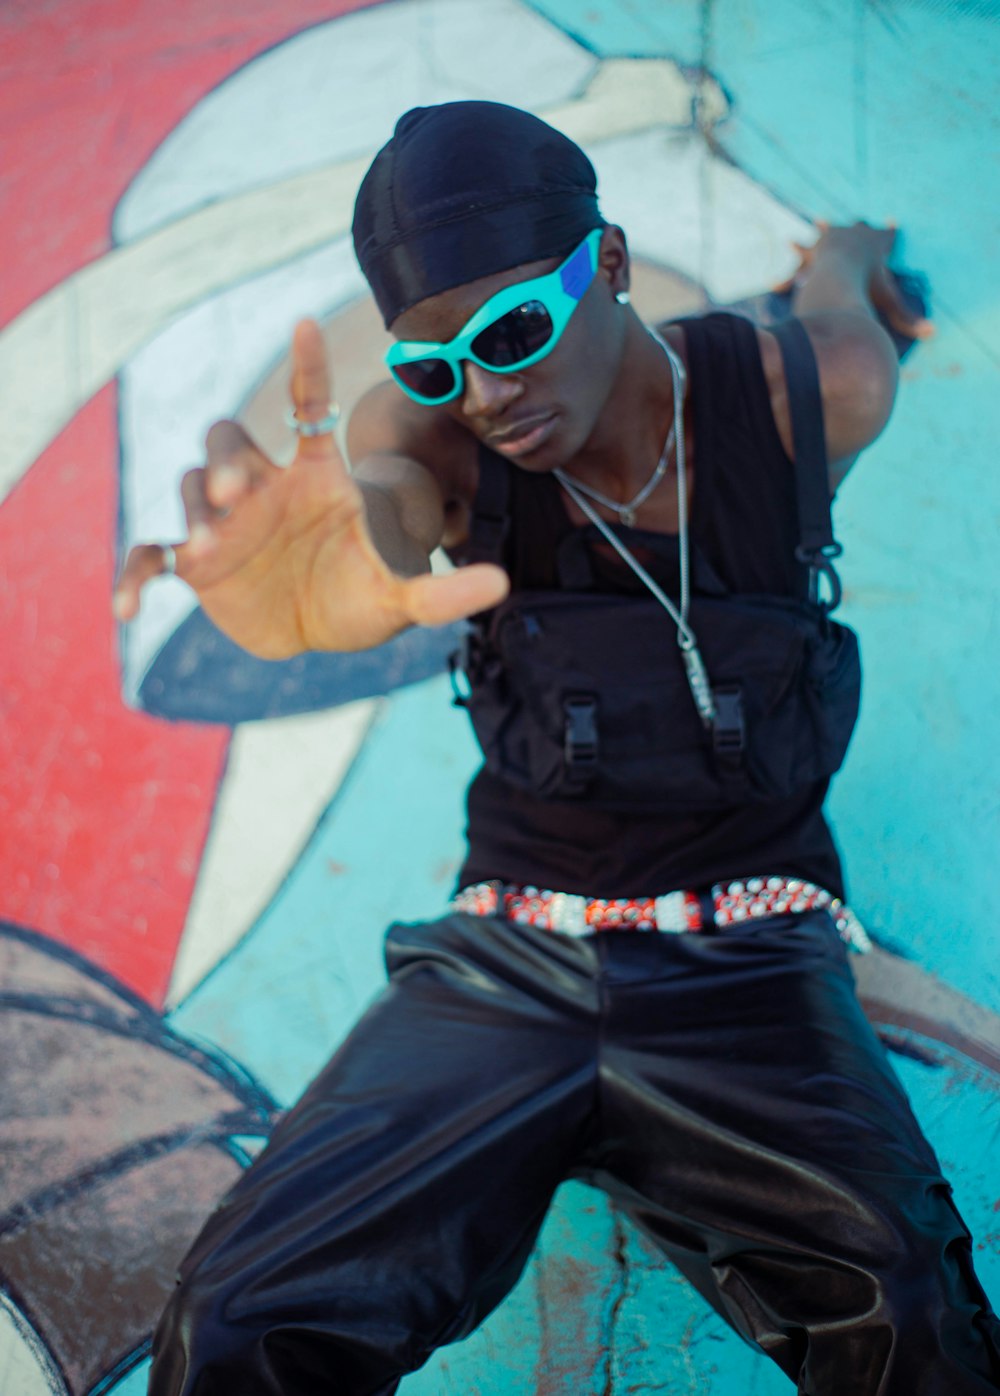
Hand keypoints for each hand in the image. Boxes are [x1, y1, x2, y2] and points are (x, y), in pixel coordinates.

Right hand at [113, 320, 508, 657]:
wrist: (319, 631)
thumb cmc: (360, 595)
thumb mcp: (403, 595)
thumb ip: (444, 589)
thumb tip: (502, 585)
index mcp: (315, 478)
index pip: (308, 408)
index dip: (306, 368)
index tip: (307, 324)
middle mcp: (263, 488)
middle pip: (228, 442)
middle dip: (227, 460)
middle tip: (239, 493)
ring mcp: (223, 523)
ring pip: (189, 488)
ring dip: (191, 511)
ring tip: (203, 546)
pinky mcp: (194, 564)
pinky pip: (149, 555)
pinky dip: (134, 575)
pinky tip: (127, 609)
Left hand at [774, 221, 933, 341]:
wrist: (838, 272)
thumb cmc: (867, 284)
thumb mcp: (888, 301)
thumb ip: (905, 318)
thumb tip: (932, 334)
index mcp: (878, 243)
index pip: (888, 235)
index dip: (890, 231)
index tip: (892, 223)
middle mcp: (856, 235)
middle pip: (859, 227)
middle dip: (859, 227)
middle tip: (859, 224)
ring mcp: (832, 238)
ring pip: (827, 231)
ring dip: (823, 229)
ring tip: (818, 223)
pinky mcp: (811, 250)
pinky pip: (801, 257)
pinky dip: (793, 263)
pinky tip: (777, 278)